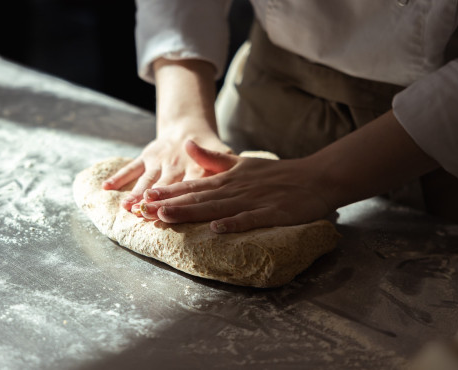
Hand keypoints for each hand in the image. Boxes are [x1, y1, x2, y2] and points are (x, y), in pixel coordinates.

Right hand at [102, 126, 230, 210]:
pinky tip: (106, 188)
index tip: (173, 210)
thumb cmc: (210, 150)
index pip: (189, 185)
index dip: (182, 198)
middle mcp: (175, 165)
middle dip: (154, 200)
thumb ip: (223, 164)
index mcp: (195, 167)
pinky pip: (131, 168)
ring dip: (136, 192)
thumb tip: (232, 175)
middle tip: (145, 214)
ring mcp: (159, 161)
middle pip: (164, 186)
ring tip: (127, 207)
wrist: (189, 128)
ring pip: (146, 179)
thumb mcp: (223, 153)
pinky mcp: (146, 157)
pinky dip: (119, 177)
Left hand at [138, 140, 331, 232]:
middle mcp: (235, 189)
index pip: (192, 186)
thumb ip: (212, 158)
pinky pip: (250, 219)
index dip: (168, 192)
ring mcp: (253, 201)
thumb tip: (186, 143)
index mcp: (227, 180)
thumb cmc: (276, 174)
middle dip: (169, 203)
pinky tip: (216, 229)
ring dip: (191, 211)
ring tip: (166, 216)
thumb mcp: (241, 163)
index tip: (144, 197)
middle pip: (197, 198)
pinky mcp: (272, 213)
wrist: (314, 177)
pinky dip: (233, 223)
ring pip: (216, 208)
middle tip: (143, 208)